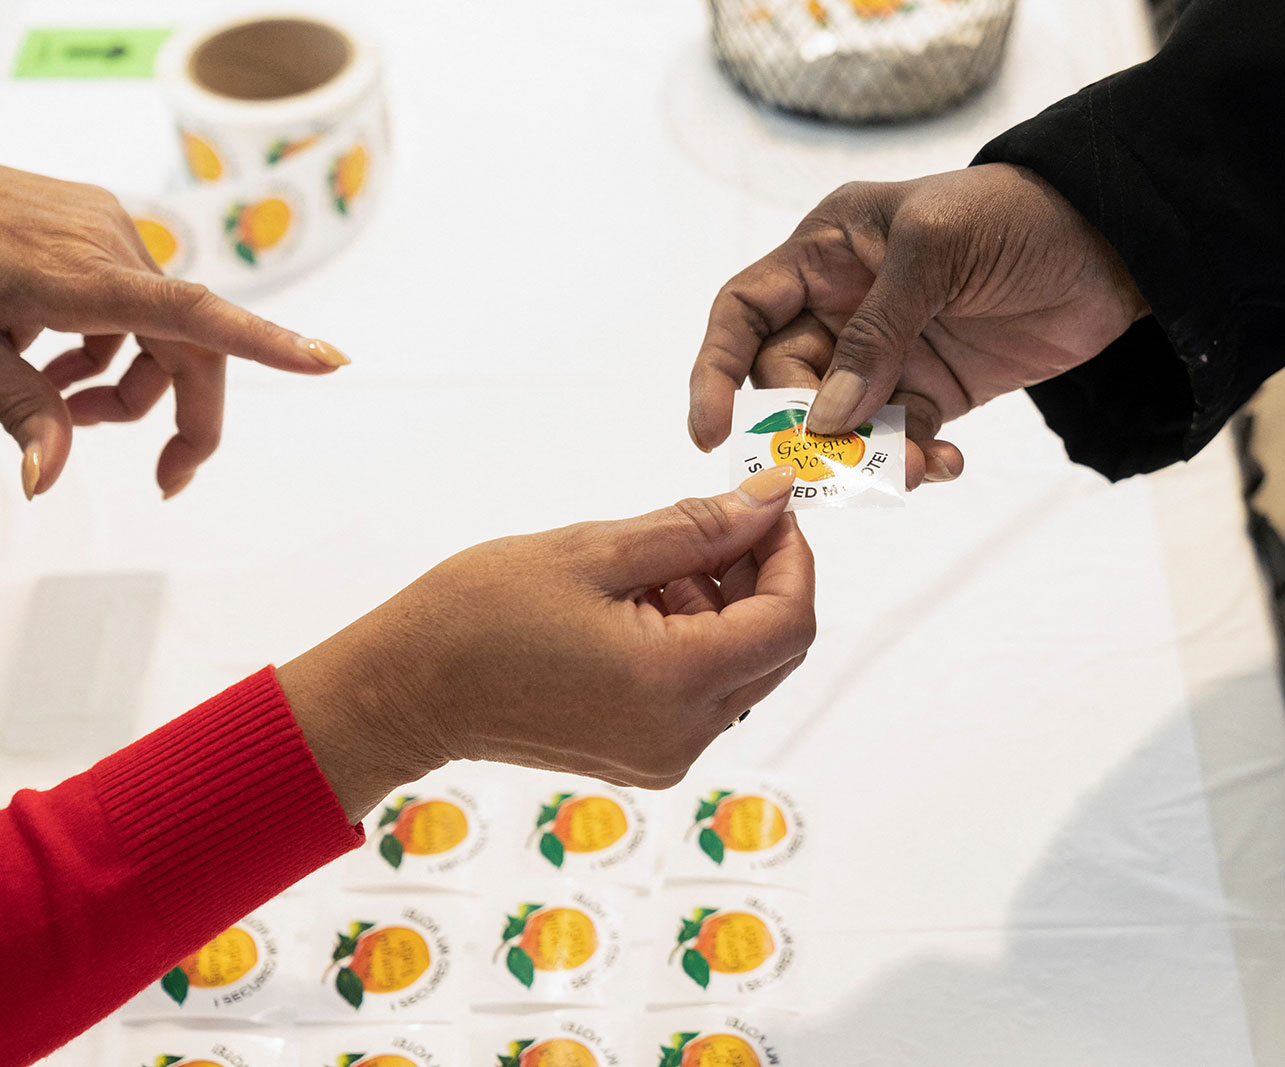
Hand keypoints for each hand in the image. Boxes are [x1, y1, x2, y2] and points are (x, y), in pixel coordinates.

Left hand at [0, 165, 348, 499]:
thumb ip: (19, 410)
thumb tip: (48, 481)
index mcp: (84, 279)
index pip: (197, 318)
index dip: (268, 344)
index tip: (329, 361)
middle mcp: (112, 244)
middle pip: (187, 343)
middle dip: (176, 413)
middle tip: (160, 477)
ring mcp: (105, 225)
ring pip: (159, 324)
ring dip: (130, 380)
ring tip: (62, 403)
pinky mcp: (92, 215)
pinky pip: (131, 293)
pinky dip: (108, 339)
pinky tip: (50, 350)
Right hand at [277, 467, 814, 820]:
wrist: (405, 689)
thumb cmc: (481, 613)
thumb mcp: (598, 550)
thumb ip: (698, 528)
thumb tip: (771, 502)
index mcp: (677, 684)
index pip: (789, 620)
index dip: (792, 556)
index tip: (766, 507)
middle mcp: (684, 735)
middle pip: (773, 650)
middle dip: (758, 578)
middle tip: (710, 525)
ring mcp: (664, 754)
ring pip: (739, 670)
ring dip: (720, 608)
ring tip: (653, 564)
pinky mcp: (643, 756)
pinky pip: (701, 693)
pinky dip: (691, 640)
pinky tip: (638, 603)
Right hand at [688, 163, 1148, 486]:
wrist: (1114, 246)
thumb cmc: (1018, 216)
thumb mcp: (937, 250)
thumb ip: (877, 332)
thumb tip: (828, 419)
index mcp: (828, 251)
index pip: (745, 311)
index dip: (718, 369)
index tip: (712, 432)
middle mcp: (845, 302)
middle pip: (790, 383)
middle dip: (813, 427)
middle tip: (850, 459)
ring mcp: (888, 352)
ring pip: (844, 424)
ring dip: (870, 456)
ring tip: (920, 467)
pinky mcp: (932, 391)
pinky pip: (901, 440)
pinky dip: (917, 461)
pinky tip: (951, 461)